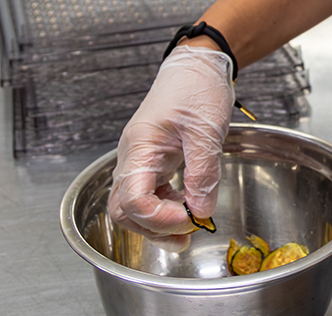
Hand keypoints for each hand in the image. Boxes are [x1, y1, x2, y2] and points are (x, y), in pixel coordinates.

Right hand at [108, 46, 234, 247]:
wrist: (197, 69)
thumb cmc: (197, 90)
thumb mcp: (206, 132)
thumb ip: (203, 173)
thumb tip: (201, 211)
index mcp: (140, 148)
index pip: (133, 201)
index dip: (160, 219)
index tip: (191, 220)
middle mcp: (133, 158)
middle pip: (125, 211)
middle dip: (155, 228)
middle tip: (190, 230)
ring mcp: (140, 162)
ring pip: (134, 208)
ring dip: (159, 224)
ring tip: (191, 227)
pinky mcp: (153, 164)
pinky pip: (149, 196)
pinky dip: (167, 210)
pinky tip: (188, 207)